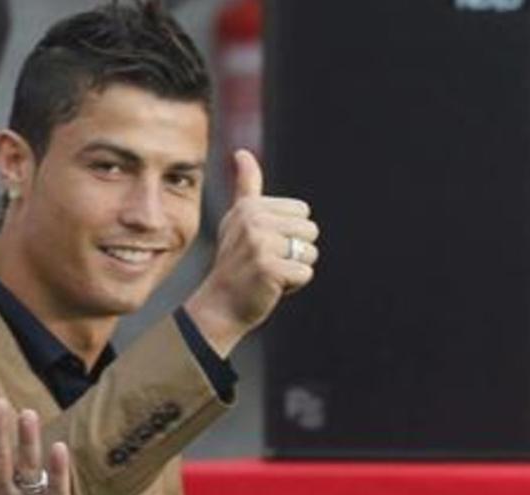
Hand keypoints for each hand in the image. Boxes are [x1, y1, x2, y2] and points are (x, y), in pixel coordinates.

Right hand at [185, 149, 319, 354]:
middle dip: (295, 252)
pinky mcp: (269, 268)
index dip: (289, 234)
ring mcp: (260, 245)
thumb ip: (246, 186)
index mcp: (250, 207)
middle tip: (265, 263)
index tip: (262, 245)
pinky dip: (293, 286)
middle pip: (310, 231)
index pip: (302, 213)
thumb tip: (242, 152)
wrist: (219, 305)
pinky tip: (269, 287)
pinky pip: (305, 273)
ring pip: (310, 252)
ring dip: (295, 269)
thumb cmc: (234, 262)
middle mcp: (253, 221)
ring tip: (268, 274)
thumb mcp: (237, 220)